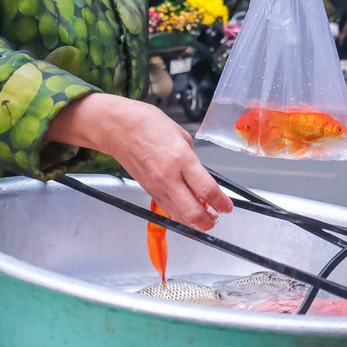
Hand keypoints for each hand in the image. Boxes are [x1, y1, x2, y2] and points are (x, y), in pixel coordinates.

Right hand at [46, 93, 233, 230]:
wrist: (118, 128)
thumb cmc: (150, 124)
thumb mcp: (182, 136)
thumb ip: (193, 159)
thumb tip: (199, 175)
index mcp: (182, 159)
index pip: (207, 189)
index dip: (221, 202)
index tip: (228, 207)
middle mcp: (169, 177)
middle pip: (193, 211)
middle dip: (208, 221)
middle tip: (217, 219)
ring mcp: (157, 187)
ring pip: (179, 215)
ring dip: (194, 221)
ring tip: (205, 219)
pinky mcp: (148, 190)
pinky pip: (167, 208)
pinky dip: (179, 214)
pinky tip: (186, 211)